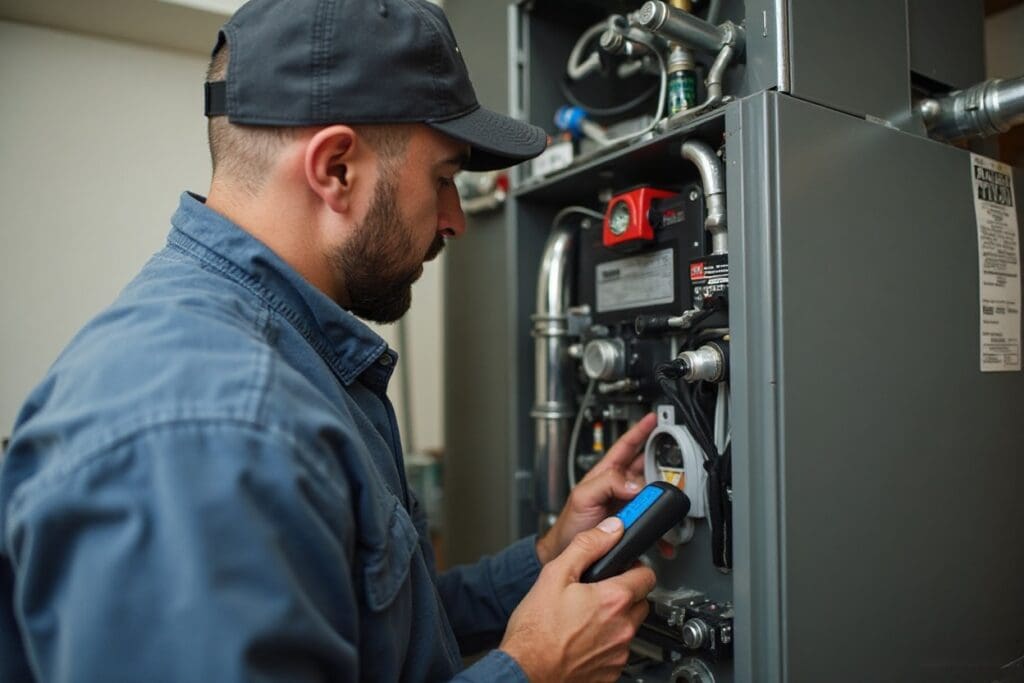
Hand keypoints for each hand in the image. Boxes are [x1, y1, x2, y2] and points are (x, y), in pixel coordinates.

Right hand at [501, 519, 656, 682]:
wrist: (524, 671)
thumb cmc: (536, 630)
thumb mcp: (555, 574)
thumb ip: (587, 546)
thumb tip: (610, 529)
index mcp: (613, 600)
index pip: (647, 575)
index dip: (634, 567)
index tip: (621, 568)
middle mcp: (622, 628)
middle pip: (641, 601)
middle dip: (625, 593)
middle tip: (598, 592)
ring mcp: (618, 653)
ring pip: (630, 627)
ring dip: (615, 619)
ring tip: (585, 617)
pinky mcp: (611, 672)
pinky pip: (618, 651)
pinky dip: (606, 643)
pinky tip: (583, 638)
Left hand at [536, 413, 657, 563]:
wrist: (569, 552)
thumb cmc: (569, 525)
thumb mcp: (582, 497)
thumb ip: (606, 483)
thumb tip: (633, 484)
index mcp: (606, 474)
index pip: (626, 446)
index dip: (640, 431)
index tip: (653, 420)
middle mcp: (619, 487)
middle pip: (645, 467)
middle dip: (661, 462)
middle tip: (675, 460)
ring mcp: (627, 504)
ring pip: (652, 494)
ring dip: (663, 499)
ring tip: (672, 500)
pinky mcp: (632, 523)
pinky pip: (651, 521)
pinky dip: (660, 528)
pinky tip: (663, 535)